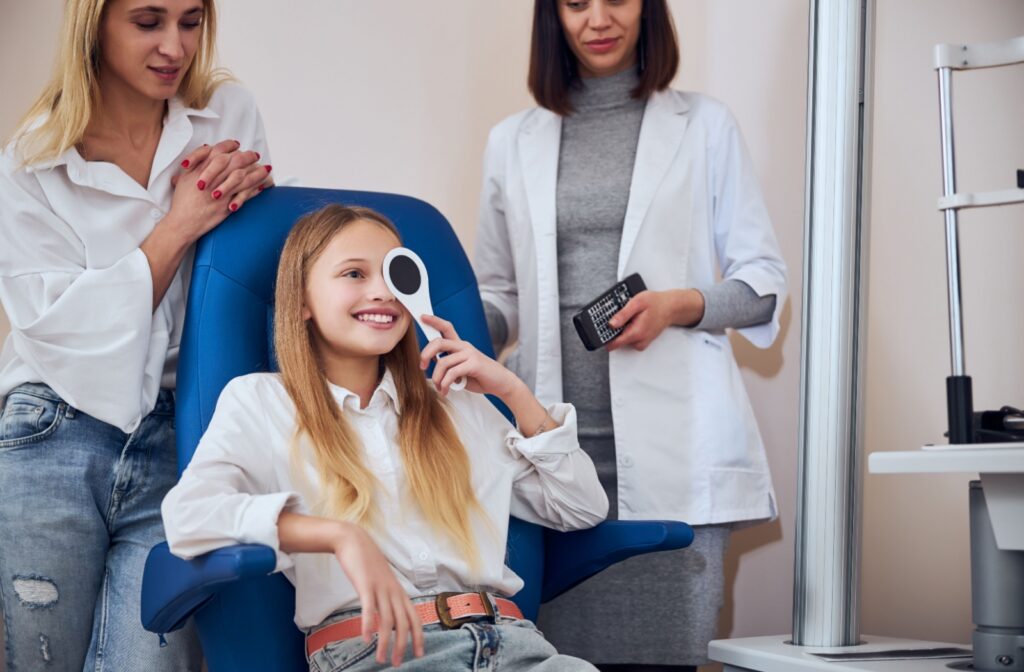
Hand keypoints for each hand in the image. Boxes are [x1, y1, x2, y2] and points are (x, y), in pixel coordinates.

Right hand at [166, 140, 272, 241]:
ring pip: (244, 177)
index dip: (229, 146)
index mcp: (201, 169)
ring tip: (266, 169)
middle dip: (248, 156)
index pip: (218, 150)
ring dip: (257, 172)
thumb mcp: (184, 177)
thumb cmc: (182, 201)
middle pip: (235, 161)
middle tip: (256, 155)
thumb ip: (195, 162)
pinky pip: (245, 195)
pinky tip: (263, 186)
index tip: (237, 144)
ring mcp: (221, 192)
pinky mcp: (227, 205)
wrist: (183, 222)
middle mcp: (213, 178)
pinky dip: (256, 189)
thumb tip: (206, 148)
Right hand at [331, 522, 424, 666]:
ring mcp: (380, 588)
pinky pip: (369, 608)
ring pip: (387, 620)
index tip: (419, 654)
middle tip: (397, 663)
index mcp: (399, 592)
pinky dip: (368, 625)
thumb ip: (388, 598)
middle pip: (403, 623)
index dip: (419, 637)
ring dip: (385, 642)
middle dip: (402, 645)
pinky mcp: (365, 585)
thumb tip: (390, 617)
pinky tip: (366, 639)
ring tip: (380, 658)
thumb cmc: (368, 564)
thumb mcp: (383, 582)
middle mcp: (393, 591)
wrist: (354, 541)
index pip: (415, 617)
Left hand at [418, 314, 520, 398]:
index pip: (446, 327)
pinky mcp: (474, 364)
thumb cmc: (479, 377)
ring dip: (437, 378)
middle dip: (425, 354)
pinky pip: (452, 373)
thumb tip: (431, 362)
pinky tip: (445, 390)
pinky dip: (445, 384)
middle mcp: (464, 346)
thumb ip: (447, 364)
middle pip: (438, 342)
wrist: (501, 383)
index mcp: (460, 345)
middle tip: (422, 367)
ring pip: (443, 362)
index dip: (434, 321)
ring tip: (439, 388)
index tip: (422, 316)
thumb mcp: (460, 370)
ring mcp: (470, 354)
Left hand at [606, 289, 702, 351]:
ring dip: (622, 328)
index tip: (599, 330)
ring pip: (623, 339)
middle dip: (614, 329)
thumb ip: (623, 314)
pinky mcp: (643, 341)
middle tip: (618, 315)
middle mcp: (639, 341)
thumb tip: (610, 324)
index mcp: (636, 333)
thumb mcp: (637, 303)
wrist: (671, 307)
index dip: (604, 337)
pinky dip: (628, 329)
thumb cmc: (656, 303)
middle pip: (617, 341)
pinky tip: (633, 320)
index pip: (613, 344)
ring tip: (629, 315)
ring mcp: (641, 342)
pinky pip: (630, 338)